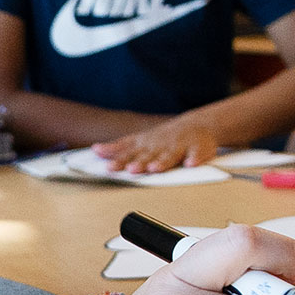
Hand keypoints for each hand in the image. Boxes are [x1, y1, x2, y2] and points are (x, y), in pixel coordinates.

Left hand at [96, 116, 222, 172]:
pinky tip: (191, 164)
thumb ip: (120, 147)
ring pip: (170, 155)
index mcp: (147, 143)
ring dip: (162, 162)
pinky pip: (197, 154)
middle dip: (140, 162)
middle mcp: (161, 144)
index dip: (120, 160)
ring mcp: (180, 146)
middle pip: (149, 155)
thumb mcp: (141, 140)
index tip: (109, 167)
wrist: (198, 124)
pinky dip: (195, 159)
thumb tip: (96, 150)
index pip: (131, 152)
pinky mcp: (198, 149)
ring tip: (155, 168)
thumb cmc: (165, 137)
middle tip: (131, 169)